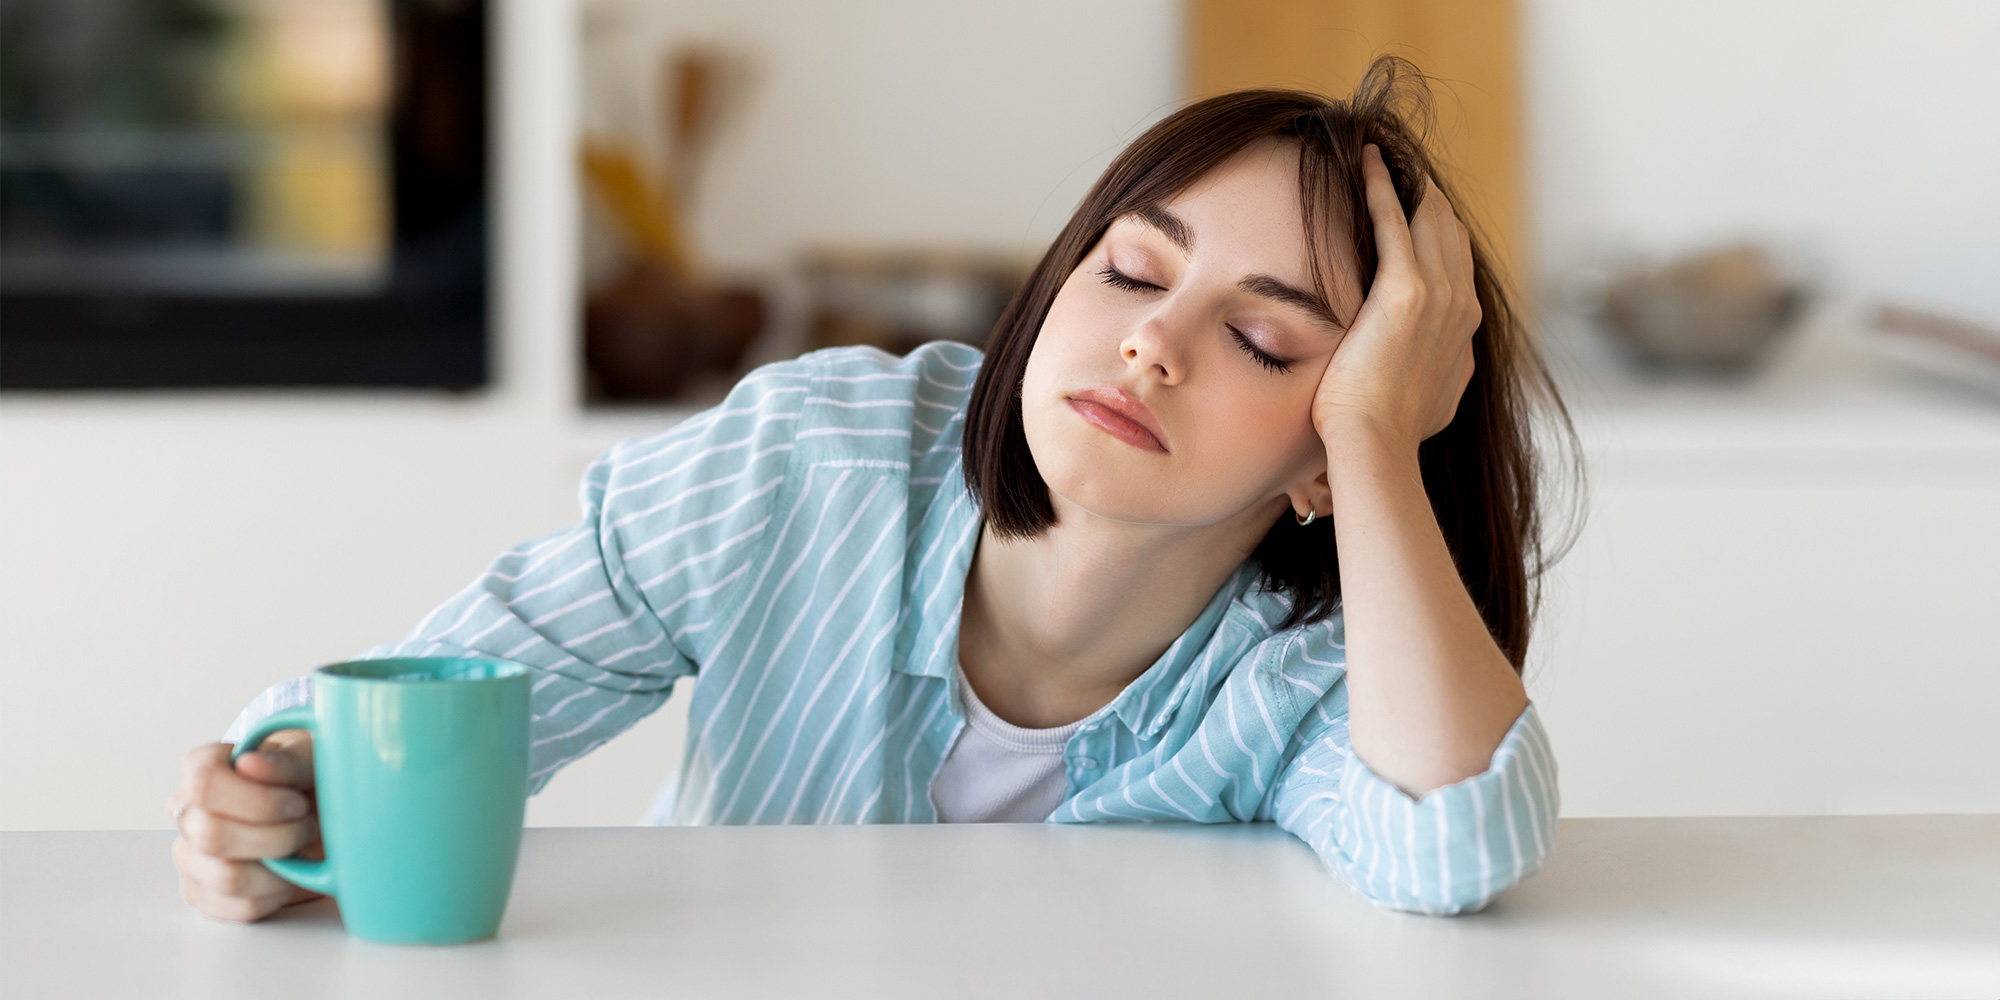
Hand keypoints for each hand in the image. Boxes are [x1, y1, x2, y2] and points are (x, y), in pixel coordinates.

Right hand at [169, 730, 323, 920]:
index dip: (258, 800)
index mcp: (207, 768)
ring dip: (280, 868)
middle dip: (275, 837)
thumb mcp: (314, 757)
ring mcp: (190, 856)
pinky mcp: (205, 893)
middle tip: (305, 826)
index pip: (204, 784)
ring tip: (298, 849)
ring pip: (225, 877)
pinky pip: (237, 908)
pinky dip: (277, 895)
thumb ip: (287, 759)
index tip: (297, 803)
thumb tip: (250, 763)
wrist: (322, 811)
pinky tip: (289, 873)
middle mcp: (188, 812)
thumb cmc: (311, 778)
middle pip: (211, 835)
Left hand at [1311, 144, 1480, 452]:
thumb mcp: (1435, 399)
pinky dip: (1381, 186)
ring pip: (1427, 217)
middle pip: (1449, 230)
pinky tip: (1367, 160)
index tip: (1418, 206)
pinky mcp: (1404, 289)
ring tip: (1381, 153)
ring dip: (1406, 182)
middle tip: (1400, 165)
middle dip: (1426, 196)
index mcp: (1465, 326)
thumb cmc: (1392, 434)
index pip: (1457, 260)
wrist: (1376, 445)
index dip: (1439, 229)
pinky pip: (1392, 221)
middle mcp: (1461, 302)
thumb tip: (1451, 365)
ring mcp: (1438, 293)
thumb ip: (1445, 370)